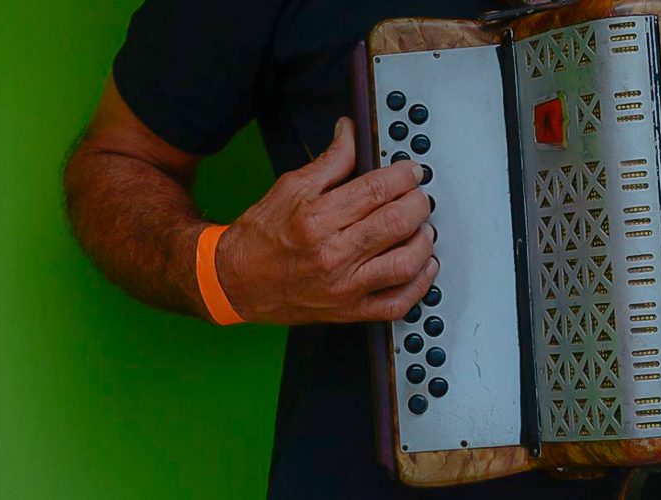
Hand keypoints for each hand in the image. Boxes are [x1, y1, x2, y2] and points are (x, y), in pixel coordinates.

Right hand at [214, 117, 436, 324]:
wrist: (235, 282)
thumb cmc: (262, 236)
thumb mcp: (290, 187)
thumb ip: (330, 160)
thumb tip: (351, 132)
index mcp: (316, 219)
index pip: (376, 190)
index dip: (404, 176)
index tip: (413, 172)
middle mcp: (332, 254)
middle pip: (396, 223)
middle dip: (418, 203)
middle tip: (419, 196)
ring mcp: (344, 287)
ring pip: (404, 263)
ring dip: (424, 241)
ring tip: (423, 228)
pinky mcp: (350, 311)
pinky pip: (397, 304)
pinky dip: (420, 285)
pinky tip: (424, 266)